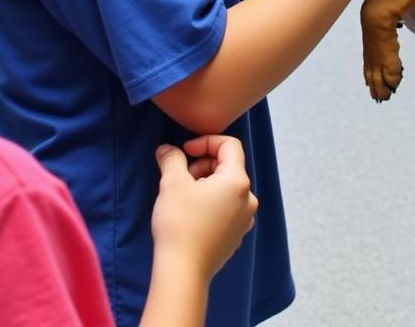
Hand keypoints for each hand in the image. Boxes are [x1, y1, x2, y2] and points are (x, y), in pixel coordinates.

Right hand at [151, 135, 258, 281]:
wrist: (182, 273)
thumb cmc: (180, 224)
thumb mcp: (172, 182)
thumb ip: (172, 159)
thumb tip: (167, 150)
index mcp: (237, 181)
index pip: (230, 145)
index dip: (206, 142)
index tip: (185, 151)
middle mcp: (248, 199)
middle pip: (228, 167)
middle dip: (203, 165)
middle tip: (181, 177)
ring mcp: (244, 220)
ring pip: (227, 189)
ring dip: (206, 184)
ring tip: (185, 198)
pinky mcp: (236, 236)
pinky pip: (227, 209)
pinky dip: (211, 203)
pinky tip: (192, 216)